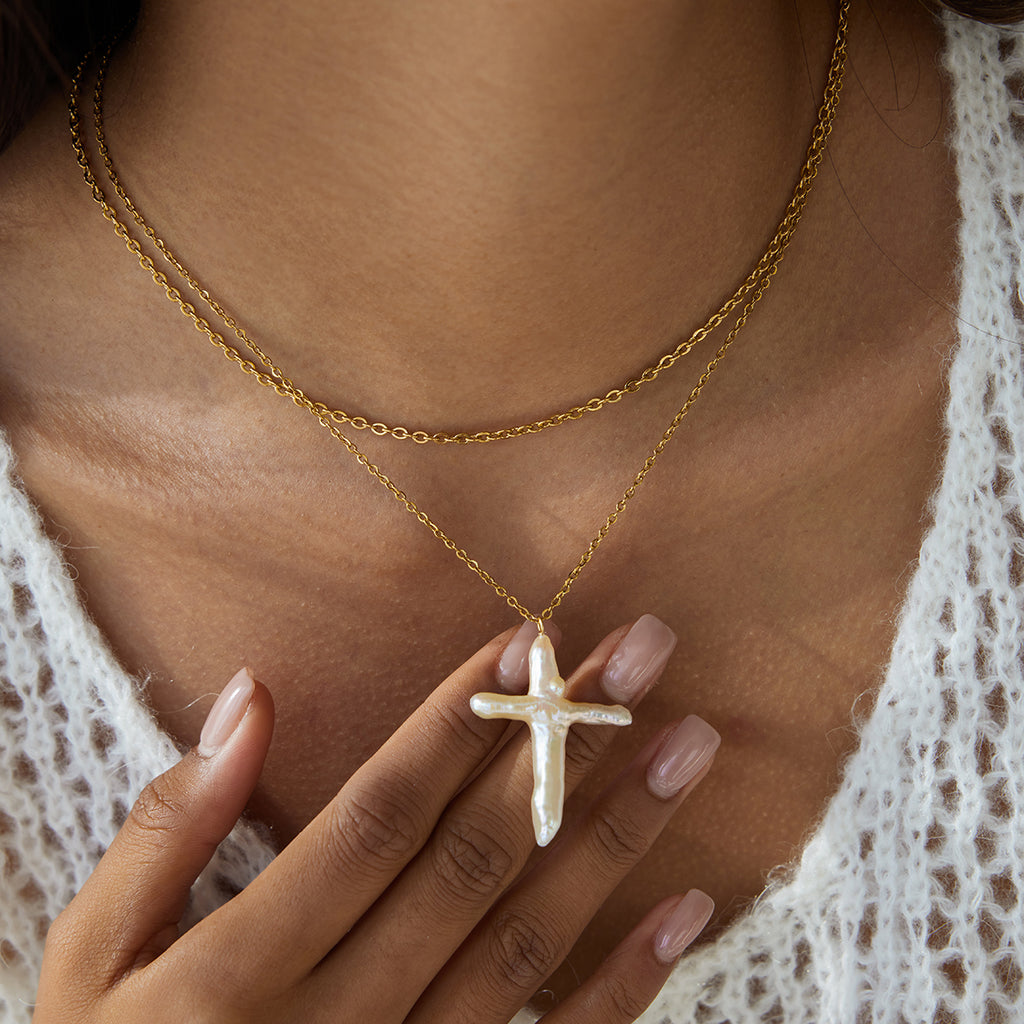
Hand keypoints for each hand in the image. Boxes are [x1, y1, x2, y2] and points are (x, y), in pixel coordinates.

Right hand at [33, 616, 718, 1022]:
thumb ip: (169, 827)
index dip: (460, 722)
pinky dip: (627, 983)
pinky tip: (687, 905)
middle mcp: (342, 1019)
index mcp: (243, 967)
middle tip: (641, 657)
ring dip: (615, 838)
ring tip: (686, 747)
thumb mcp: (93, 957)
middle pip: (474, 860)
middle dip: (562, 747)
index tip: (532, 640)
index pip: (380, 816)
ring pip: (528, 943)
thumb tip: (247, 697)